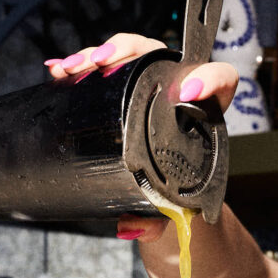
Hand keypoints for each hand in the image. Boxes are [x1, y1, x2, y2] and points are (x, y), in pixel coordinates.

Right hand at [45, 34, 237, 241]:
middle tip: (101, 64)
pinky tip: (57, 70)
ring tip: (71, 69)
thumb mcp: (175, 208)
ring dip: (94, 55)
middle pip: (158, 54)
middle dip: (127, 51)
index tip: (188, 91)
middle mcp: (178, 88)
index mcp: (207, 112)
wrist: (169, 192)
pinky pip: (103, 67)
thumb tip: (129, 227)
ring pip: (126, 54)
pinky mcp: (123, 87)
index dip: (210, 78)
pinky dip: (78, 64)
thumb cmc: (179, 193)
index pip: (220, 79)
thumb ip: (159, 220)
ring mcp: (148, 84)